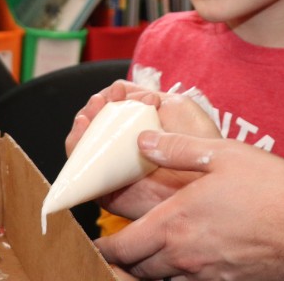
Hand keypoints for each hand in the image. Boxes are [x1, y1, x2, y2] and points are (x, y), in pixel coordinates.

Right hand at [66, 81, 221, 219]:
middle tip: (98, 103)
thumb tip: (115, 91)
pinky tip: (82, 131)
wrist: (207, 180)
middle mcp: (125, 149)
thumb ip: (144, 96)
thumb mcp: (175, 106)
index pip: (113, 111)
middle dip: (92, 111)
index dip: (108, 99)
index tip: (115, 93)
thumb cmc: (199, 144)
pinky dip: (76, 150)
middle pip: (94, 128)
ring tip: (87, 115)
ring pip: (84, 148)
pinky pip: (82, 173)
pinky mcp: (108, 192)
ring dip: (81, 128)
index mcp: (141, 128)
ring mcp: (114, 170)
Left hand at [97, 132, 283, 279]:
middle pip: (138, 268)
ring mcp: (206, 275)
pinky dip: (180, 279)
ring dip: (151, 271)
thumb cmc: (273, 191)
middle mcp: (185, 255)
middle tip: (118, 250)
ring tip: (148, 259)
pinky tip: (188, 267)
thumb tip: (144, 141)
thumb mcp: (222, 154)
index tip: (97, 242)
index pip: (124, 244)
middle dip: (124, 261)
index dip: (105, 245)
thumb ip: (178, 148)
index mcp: (176, 221)